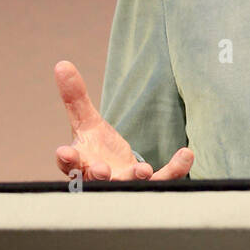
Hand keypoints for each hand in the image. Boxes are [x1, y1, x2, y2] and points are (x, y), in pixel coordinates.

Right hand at [54, 60, 193, 180]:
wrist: (118, 170)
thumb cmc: (96, 147)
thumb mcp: (86, 121)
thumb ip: (75, 97)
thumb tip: (62, 64)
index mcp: (81, 162)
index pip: (69, 163)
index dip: (66, 160)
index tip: (64, 153)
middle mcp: (101, 178)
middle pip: (97, 180)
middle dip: (99, 176)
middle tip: (102, 170)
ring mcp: (126, 183)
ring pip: (129, 185)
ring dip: (135, 178)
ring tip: (143, 170)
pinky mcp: (149, 185)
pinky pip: (163, 180)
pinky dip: (176, 169)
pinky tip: (187, 154)